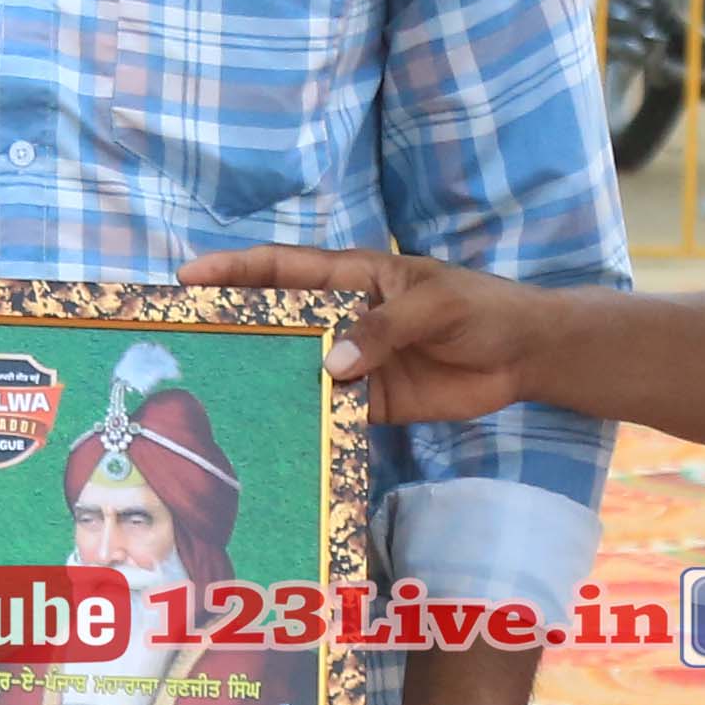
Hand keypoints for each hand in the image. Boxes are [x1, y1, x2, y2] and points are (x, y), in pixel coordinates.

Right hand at [180, 244, 555, 425]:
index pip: (282, 269)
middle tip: (179, 342)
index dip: (235, 270)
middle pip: (275, 320)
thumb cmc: (480, 308)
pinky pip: (326, 412)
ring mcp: (353, 362)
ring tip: (210, 394)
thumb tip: (332, 365)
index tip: (188, 278)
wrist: (525, 356)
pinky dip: (302, 422)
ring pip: (294, 369)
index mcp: (351, 278)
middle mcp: (341, 318)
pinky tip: (270, 436)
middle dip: (229, 326)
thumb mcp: (434, 305)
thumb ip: (383, 328)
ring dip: (259, 380)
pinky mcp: (370, 402)